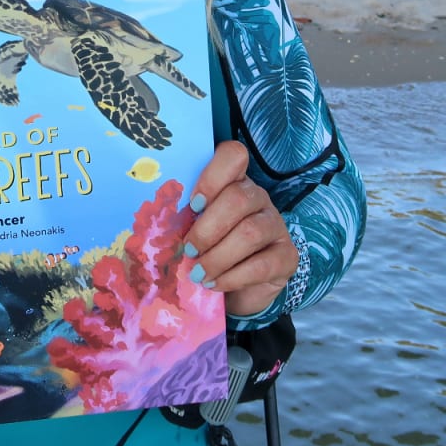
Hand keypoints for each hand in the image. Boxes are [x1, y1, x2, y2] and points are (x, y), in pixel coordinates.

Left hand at [184, 141, 298, 317]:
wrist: (236, 289)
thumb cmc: (208, 249)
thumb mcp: (194, 227)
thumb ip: (185, 217)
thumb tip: (158, 221)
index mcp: (234, 181)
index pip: (233, 156)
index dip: (212, 176)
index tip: (192, 203)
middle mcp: (258, 197)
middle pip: (238, 199)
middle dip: (207, 228)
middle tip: (188, 250)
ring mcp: (276, 225)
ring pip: (250, 232)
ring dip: (217, 257)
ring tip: (198, 273)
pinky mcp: (288, 256)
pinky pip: (262, 265)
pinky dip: (232, 277)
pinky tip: (215, 283)